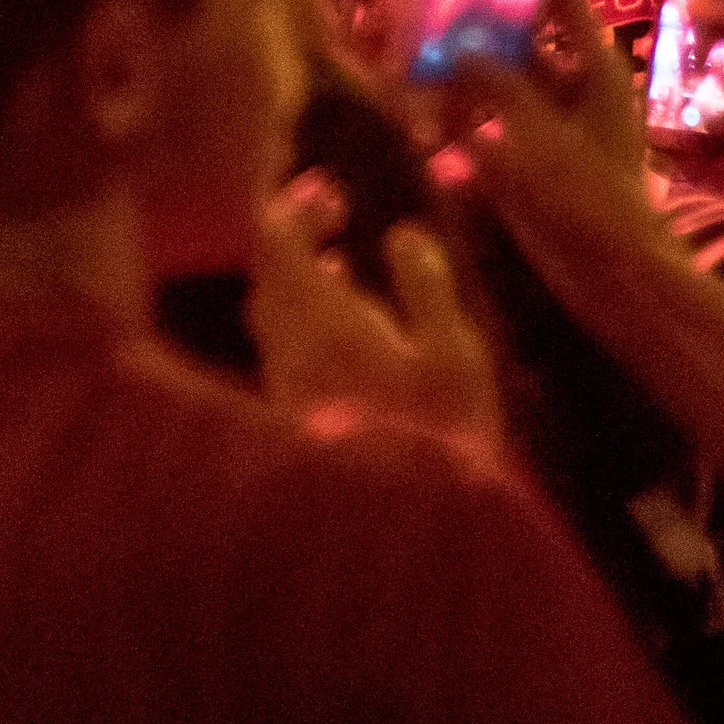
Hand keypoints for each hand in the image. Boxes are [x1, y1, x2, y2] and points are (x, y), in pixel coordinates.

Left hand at [251, 179, 503, 459]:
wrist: (418, 532)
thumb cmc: (444, 437)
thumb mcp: (454, 354)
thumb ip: (425, 286)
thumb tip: (401, 235)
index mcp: (319, 324)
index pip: (276, 242)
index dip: (297, 207)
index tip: (332, 190)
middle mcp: (287, 352)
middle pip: (269, 274)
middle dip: (296, 237)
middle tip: (335, 215)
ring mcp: (286, 390)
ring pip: (272, 313)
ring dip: (298, 280)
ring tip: (342, 266)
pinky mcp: (297, 423)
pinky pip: (284, 349)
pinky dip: (303, 320)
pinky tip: (345, 327)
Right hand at [444, 0, 672, 316]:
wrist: (608, 274)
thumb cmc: (584, 191)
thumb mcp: (534, 126)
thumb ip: (491, 79)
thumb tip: (454, 47)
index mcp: (592, 68)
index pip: (561, 2)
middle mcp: (569, 89)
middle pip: (519, 42)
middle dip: (473, 30)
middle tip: (422, 10)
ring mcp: (545, 127)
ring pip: (494, 86)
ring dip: (455, 76)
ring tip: (405, 60)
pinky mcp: (522, 162)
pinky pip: (483, 128)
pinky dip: (454, 121)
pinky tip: (413, 114)